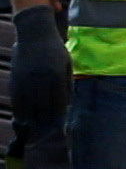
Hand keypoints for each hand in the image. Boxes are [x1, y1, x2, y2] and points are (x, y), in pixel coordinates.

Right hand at [10, 3, 62, 141]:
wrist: (34, 32)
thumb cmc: (54, 49)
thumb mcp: (66, 64)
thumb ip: (66, 84)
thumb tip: (65, 104)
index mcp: (56, 75)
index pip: (57, 102)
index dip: (58, 117)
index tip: (59, 128)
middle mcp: (40, 78)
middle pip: (42, 106)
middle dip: (44, 122)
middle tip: (46, 136)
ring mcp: (26, 78)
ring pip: (27, 105)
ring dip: (30, 120)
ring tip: (33, 132)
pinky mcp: (15, 78)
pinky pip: (17, 98)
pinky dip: (19, 110)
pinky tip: (21, 119)